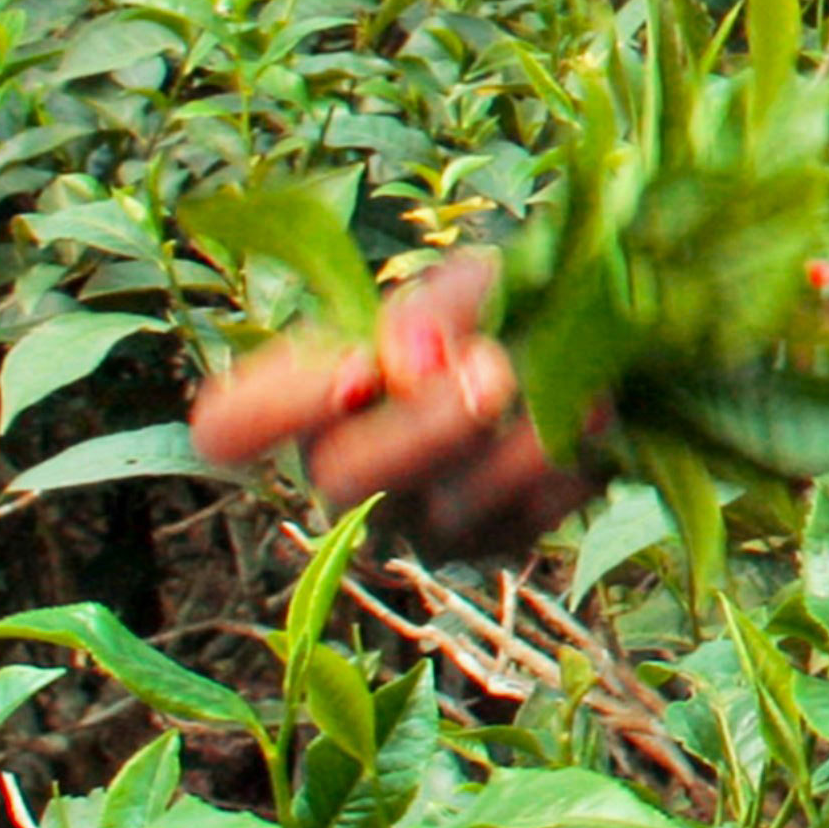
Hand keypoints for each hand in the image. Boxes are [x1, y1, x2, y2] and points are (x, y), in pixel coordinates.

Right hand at [183, 250, 597, 559]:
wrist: (594, 342)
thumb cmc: (500, 308)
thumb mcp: (466, 282)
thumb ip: (432, 310)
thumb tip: (410, 363)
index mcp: (311, 398)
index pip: (228, 427)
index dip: (277, 406)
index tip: (356, 369)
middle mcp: (347, 473)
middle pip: (340, 478)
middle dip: (422, 424)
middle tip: (496, 371)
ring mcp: (418, 522)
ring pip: (447, 507)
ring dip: (522, 442)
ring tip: (584, 388)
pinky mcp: (495, 545)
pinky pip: (524, 520)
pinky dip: (571, 466)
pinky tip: (600, 418)